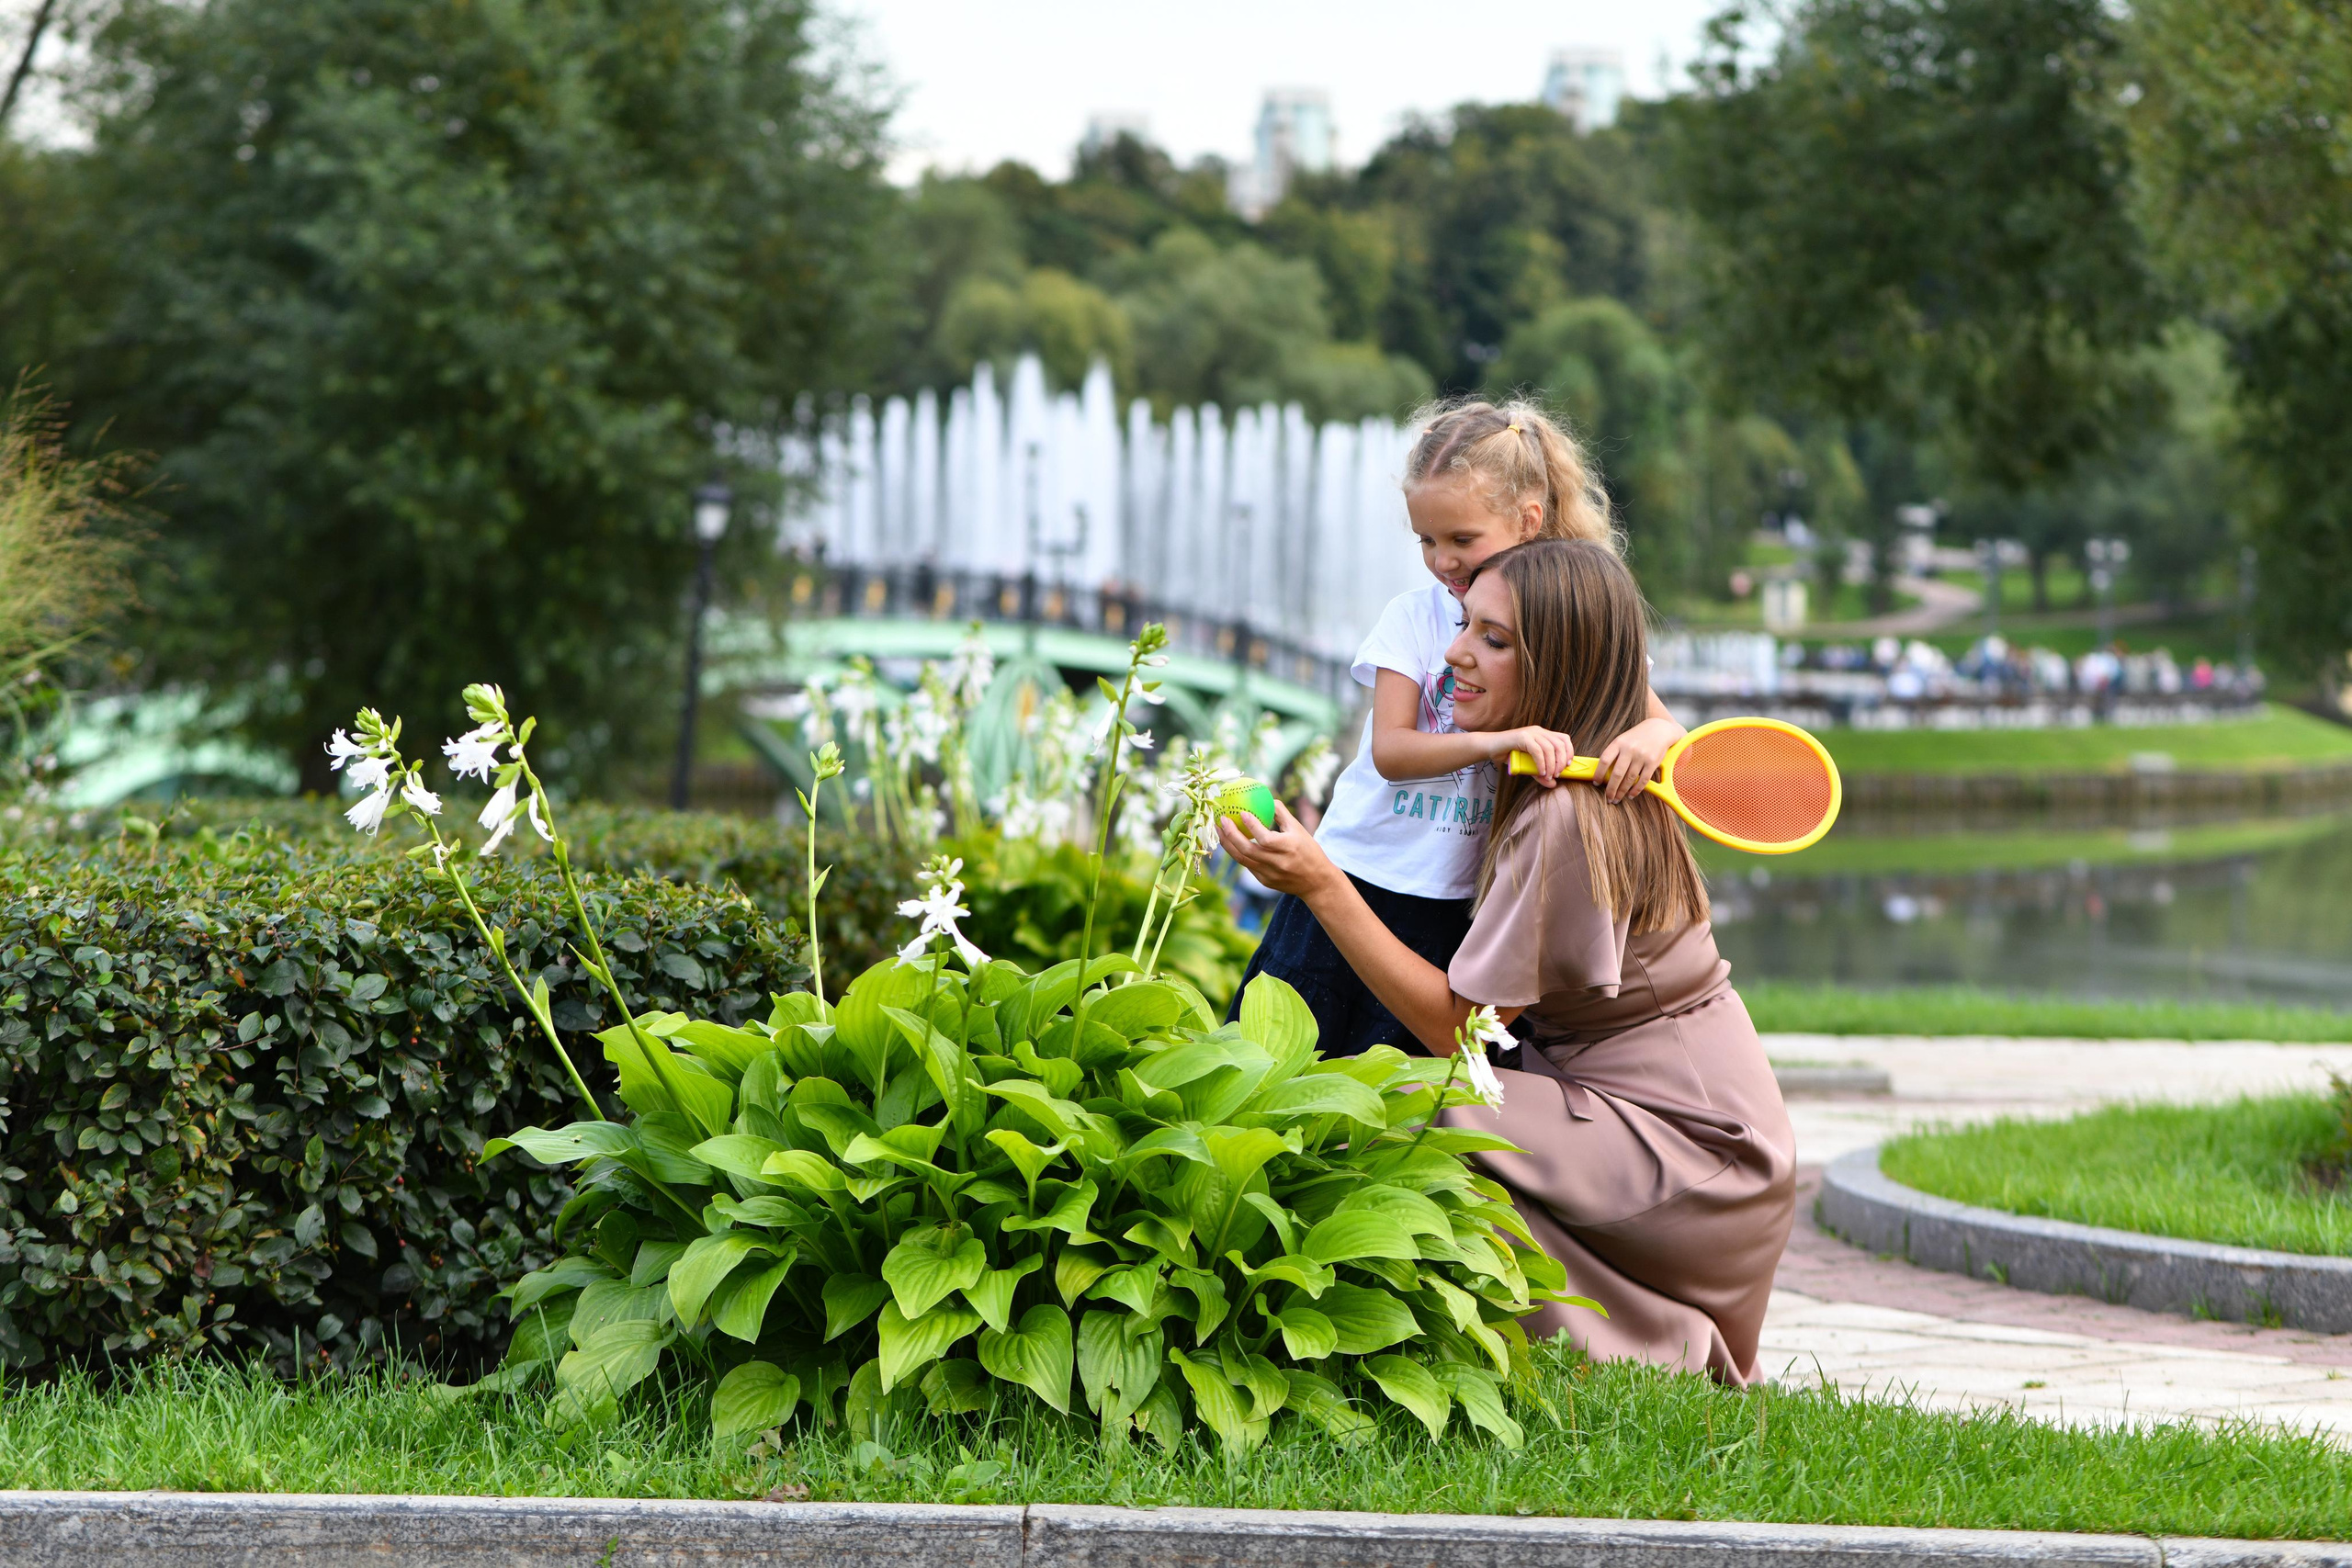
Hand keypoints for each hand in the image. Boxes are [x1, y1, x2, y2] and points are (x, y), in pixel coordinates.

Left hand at [1217, 802, 1344, 900]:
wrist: (1316, 882)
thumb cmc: (1309, 850)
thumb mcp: (1299, 830)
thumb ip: (1282, 814)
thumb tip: (1267, 798)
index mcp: (1289, 848)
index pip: (1265, 838)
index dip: (1252, 826)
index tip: (1242, 812)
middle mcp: (1278, 863)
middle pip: (1248, 850)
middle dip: (1231, 835)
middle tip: (1222, 820)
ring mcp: (1270, 875)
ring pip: (1242, 860)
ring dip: (1228, 844)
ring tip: (1219, 830)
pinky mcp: (1265, 881)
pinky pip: (1248, 865)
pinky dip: (1238, 852)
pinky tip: (1230, 842)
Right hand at [1498, 725, 1575, 788]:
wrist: (1490, 747)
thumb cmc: (1509, 755)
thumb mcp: (1528, 766)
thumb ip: (1541, 774)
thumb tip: (1553, 784)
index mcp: (1543, 734)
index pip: (1564, 739)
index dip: (1569, 752)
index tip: (1567, 766)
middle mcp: (1539, 731)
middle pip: (1560, 744)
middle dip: (1561, 761)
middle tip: (1557, 774)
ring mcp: (1531, 733)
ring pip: (1550, 748)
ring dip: (1552, 765)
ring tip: (1548, 776)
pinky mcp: (1522, 737)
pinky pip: (1537, 751)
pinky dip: (1541, 763)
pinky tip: (1540, 772)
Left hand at [1594, 717, 1677, 802]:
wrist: (1659, 729)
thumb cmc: (1637, 737)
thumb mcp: (1623, 740)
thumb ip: (1614, 754)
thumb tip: (1604, 774)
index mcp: (1619, 743)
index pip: (1604, 760)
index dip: (1598, 773)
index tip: (1596, 783)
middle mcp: (1630, 749)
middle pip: (1617, 773)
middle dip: (1611, 789)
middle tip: (1608, 798)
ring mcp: (1642, 756)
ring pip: (1630, 779)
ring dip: (1622, 791)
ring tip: (1617, 798)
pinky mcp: (1653, 762)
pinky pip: (1643, 780)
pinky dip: (1636, 790)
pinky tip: (1630, 795)